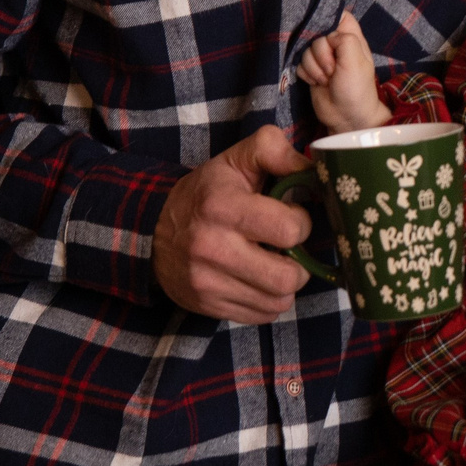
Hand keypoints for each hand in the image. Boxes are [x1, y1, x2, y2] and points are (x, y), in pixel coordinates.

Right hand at [154, 126, 314, 322]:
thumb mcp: (235, 160)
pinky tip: (259, 281)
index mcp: (222, 206)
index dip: (301, 223)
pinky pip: (262, 315)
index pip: (289, 229)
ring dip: (286, 284)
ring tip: (275, 265)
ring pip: (279, 300)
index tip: (291, 218)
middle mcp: (212, 247)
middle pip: (287, 276)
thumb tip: (313, 166)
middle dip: (300, 263)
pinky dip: (269, 301)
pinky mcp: (207, 304)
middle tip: (289, 250)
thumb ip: (273, 150)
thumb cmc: (207, 193)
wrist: (152, 231)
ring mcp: (207, 281)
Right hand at [298, 10, 386, 132]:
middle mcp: (336, 45)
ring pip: (305, 50)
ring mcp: (323, 58)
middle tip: (332, 69)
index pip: (339, 15)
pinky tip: (317, 83)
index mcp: (351, 38)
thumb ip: (343, 39)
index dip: (330, 21)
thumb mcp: (355, 60)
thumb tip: (327, 36)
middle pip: (316, 33)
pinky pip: (299, 64)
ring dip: (314, 67)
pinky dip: (307, 74)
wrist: (346, 116)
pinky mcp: (312, 71)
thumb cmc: (356, 89)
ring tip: (327, 80)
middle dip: (320, 53)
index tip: (328, 36)